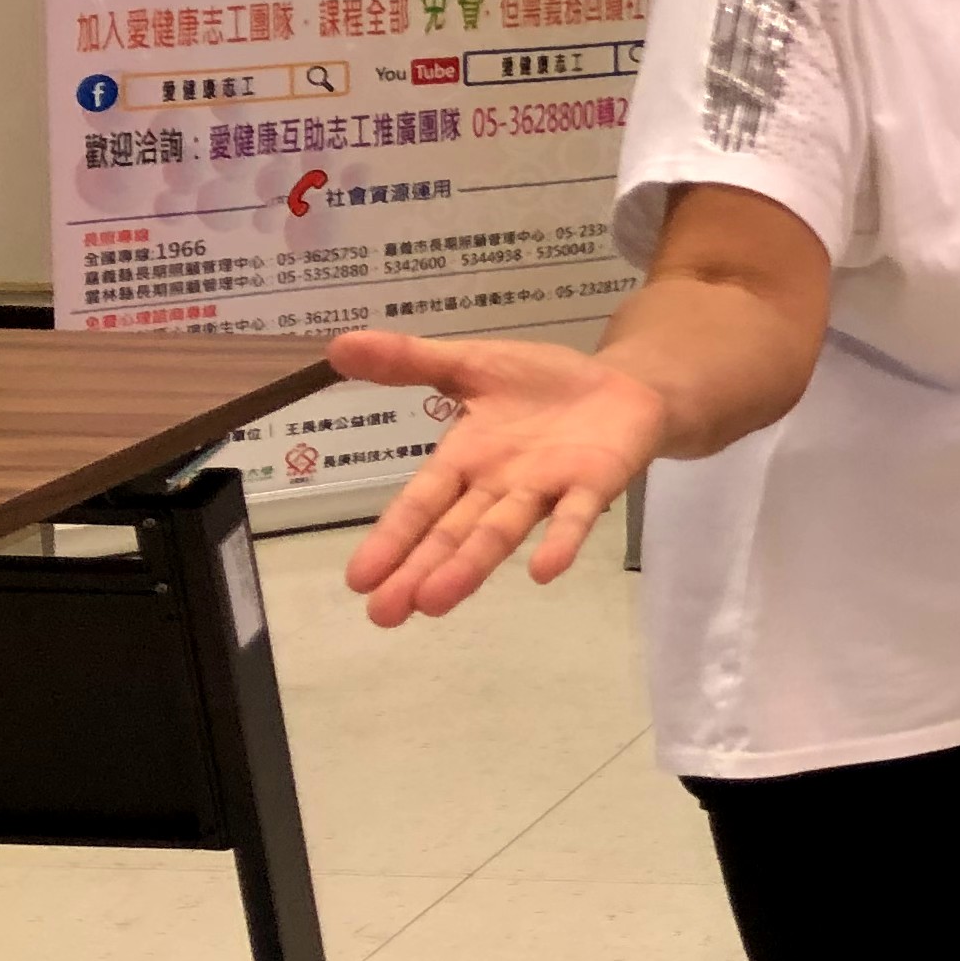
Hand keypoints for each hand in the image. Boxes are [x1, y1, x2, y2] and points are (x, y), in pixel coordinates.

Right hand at [332, 328, 668, 627]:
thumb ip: (410, 361)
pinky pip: (575, 515)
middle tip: (385, 615)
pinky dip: (561, 541)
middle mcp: (498, 485)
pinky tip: (545, 570)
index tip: (358, 579)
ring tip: (436, 601)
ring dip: (470, 566)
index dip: (392, 537)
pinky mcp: (594, 484)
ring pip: (502, 531)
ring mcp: (546, 489)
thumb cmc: (542, 385)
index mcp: (465, 459)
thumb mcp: (470, 364)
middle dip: (420, 571)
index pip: (421, 502)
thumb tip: (337, 345)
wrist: (622, 384)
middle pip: (453, 532)